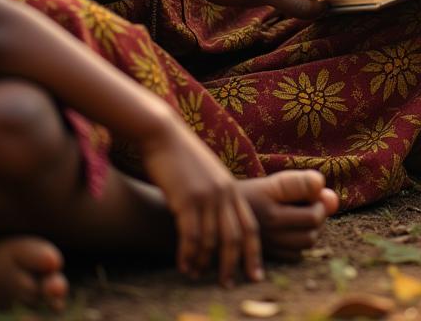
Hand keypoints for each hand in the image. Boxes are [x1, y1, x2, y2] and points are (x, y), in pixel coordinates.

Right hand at [140, 114, 262, 285]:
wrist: (164, 135)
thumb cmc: (183, 157)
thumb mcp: (208, 175)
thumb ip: (218, 194)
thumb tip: (220, 220)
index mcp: (232, 189)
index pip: (250, 226)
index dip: (254, 253)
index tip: (255, 275)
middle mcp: (224, 194)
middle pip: (235, 238)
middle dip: (232, 265)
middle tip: (227, 284)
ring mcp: (206, 196)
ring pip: (211, 241)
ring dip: (204, 262)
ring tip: (196, 274)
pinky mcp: (186, 199)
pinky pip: (190, 236)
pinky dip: (188, 255)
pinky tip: (183, 265)